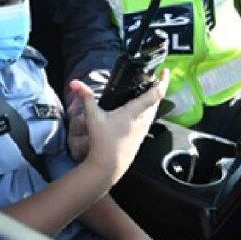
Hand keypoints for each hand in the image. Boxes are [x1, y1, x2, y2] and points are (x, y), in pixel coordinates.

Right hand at [67, 69, 169, 185]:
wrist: (108, 167)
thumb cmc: (102, 141)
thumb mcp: (92, 117)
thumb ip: (85, 98)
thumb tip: (75, 83)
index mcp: (135, 113)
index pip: (155, 94)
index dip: (162, 81)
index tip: (165, 72)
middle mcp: (143, 121)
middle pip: (156, 102)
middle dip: (157, 90)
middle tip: (153, 80)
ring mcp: (143, 131)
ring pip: (153, 112)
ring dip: (152, 102)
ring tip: (146, 94)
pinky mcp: (139, 139)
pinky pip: (147, 121)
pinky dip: (146, 112)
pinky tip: (137, 114)